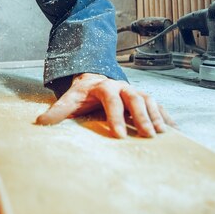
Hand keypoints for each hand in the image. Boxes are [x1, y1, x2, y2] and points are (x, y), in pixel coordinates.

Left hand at [36, 73, 174, 137]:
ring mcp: (135, 91)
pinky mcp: (144, 97)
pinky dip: (167, 117)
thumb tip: (40, 122)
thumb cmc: (82, 93)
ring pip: (149, 100)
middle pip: (135, 99)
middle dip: (142, 117)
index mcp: (103, 86)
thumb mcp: (69, 99)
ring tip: (161, 133)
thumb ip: (58, 111)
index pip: (111, 100)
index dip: (116, 117)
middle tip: (147, 135)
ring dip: (156, 116)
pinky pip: (158, 105)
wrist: (94, 78)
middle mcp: (122, 86)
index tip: (119, 135)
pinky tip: (174, 130)